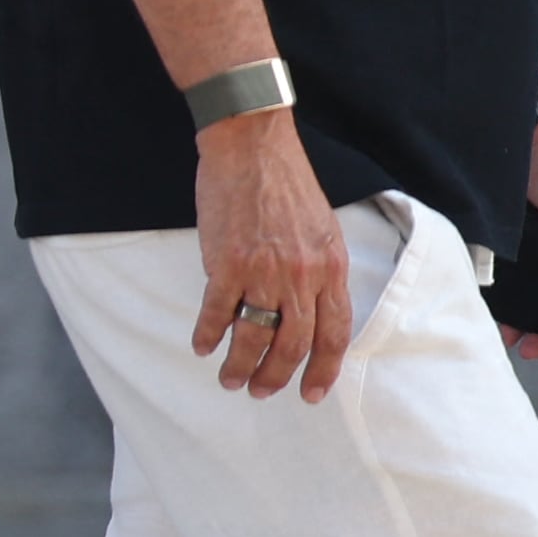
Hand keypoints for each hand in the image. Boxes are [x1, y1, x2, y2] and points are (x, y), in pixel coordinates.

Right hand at [188, 107, 349, 402]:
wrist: (251, 142)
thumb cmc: (286, 180)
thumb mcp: (322, 228)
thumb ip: (320, 271)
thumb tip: (308, 312)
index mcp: (331, 267)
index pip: (334, 335)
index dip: (323, 371)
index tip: (311, 394)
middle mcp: (302, 275)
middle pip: (293, 346)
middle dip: (276, 377)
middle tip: (261, 391)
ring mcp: (264, 271)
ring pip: (254, 338)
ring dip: (240, 366)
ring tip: (230, 379)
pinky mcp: (227, 262)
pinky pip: (217, 313)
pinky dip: (209, 334)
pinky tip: (202, 346)